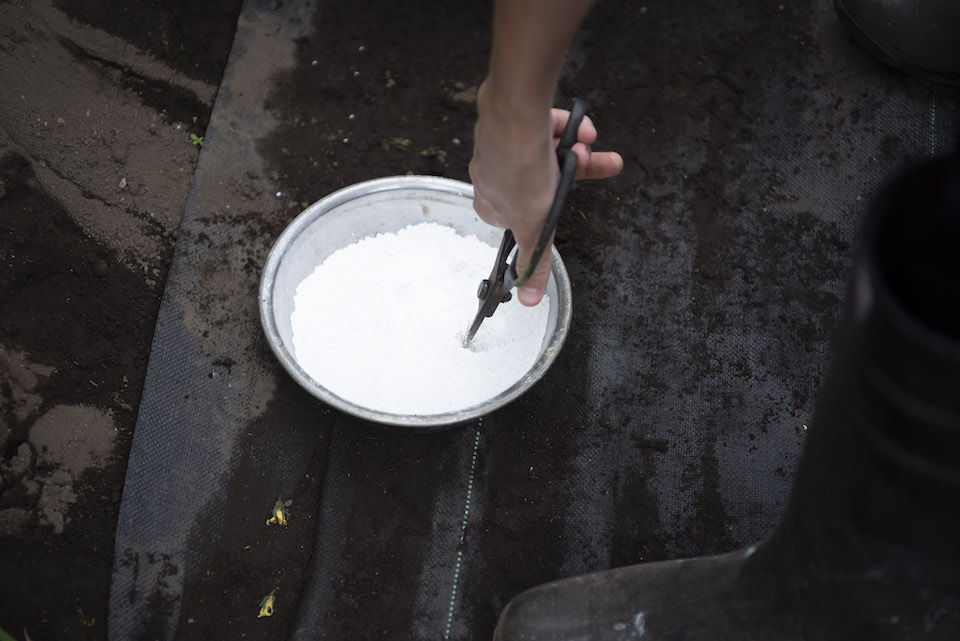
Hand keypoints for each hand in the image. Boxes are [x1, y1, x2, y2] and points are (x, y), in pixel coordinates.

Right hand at [470, 84, 622, 305]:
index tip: (558, 206)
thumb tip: (528, 300)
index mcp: (490, 205)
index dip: (545, 211)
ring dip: (575, 152)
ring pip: (549, 154)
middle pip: (543, 182)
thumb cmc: (519, 168)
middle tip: (592, 166)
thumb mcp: (536, 227)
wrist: (516, 111)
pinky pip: (547, 128)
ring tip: (588, 146)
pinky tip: (581, 128)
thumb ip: (535, 262)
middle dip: (572, 175)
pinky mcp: (515, 119)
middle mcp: (494, 175)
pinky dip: (566, 129)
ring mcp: (504, 145)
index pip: (520, 218)